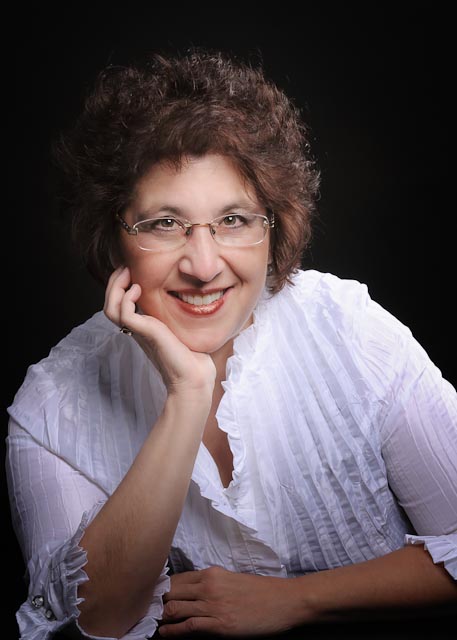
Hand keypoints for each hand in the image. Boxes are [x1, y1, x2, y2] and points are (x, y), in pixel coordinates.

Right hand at [104, 267, 215, 395]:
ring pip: (110, 309)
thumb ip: (180, 314)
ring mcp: (139, 332)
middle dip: (114, 282)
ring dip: (115, 287)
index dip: (120, 286)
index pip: (119, 304)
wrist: (195, 378)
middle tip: (125, 267)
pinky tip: (137, 289)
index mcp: (143, 327)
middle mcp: (138, 329)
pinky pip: (123, 314)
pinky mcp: (145, 333)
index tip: (131, 270)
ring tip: (128, 274)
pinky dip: (125, 298)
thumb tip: (194, 295)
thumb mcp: (184, 327)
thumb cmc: (194, 356)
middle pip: (110, 304)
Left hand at [159, 566, 305, 636]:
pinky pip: (188, 627)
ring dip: (160, 618)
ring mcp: (213, 604)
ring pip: (174, 608)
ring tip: (150, 626)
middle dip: (154, 603)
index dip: (160, 590)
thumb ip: (211, 585)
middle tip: (144, 613)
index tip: (150, 598)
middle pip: (170, 592)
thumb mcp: (232, 581)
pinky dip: (172, 632)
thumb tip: (192, 595)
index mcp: (211, 573)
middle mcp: (208, 585)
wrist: (284, 601)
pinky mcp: (220, 624)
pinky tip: (164, 635)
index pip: (176, 579)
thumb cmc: (261, 592)